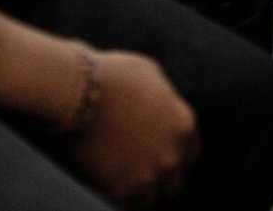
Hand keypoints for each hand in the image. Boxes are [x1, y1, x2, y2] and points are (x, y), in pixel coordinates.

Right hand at [68, 51, 198, 204]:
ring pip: (149, 198)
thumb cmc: (115, 75)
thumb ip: (164, 99)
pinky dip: (118, 197)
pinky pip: (125, 205)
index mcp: (182, 125)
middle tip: (140, 166)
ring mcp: (146, 176)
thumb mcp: (151, 74)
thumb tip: (162, 107)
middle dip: (159, 175)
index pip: (190, 152)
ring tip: (122, 177)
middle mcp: (170, 155)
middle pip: (173, 182)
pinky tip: (108, 184)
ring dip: (138, 189)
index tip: (160, 149)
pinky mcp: (120, 190)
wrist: (83, 92)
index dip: (174, 151)